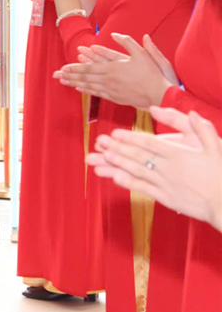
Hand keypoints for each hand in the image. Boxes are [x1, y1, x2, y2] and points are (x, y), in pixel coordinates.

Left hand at [55, 33, 172, 107]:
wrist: (160, 95)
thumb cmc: (153, 74)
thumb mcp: (143, 54)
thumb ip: (129, 42)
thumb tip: (115, 34)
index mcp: (114, 68)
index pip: (89, 68)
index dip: (75, 68)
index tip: (63, 68)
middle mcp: (109, 80)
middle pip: (85, 77)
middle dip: (69, 76)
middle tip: (56, 75)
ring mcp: (111, 90)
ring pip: (89, 86)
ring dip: (75, 83)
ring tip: (63, 82)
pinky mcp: (116, 97)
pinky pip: (97, 93)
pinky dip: (87, 90)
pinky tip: (79, 89)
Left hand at [86, 107, 221, 230]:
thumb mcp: (216, 148)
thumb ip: (203, 128)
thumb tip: (192, 113)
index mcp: (180, 155)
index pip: (150, 144)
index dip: (131, 138)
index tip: (115, 133)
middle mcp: (170, 169)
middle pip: (139, 156)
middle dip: (118, 148)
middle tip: (101, 142)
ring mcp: (166, 184)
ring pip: (138, 171)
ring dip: (119, 164)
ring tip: (103, 156)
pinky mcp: (167, 198)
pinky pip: (144, 189)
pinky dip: (129, 183)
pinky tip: (116, 177)